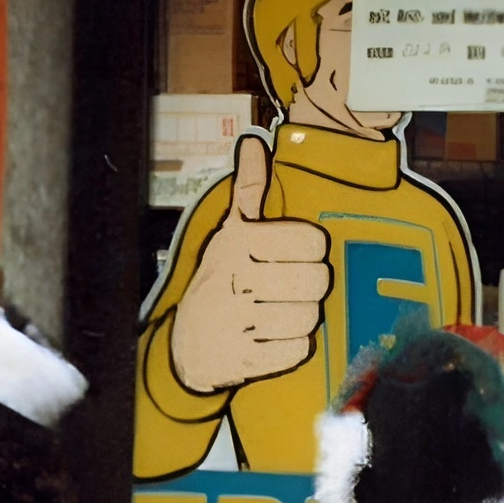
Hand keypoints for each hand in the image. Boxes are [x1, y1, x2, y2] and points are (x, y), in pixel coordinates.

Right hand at [168, 133, 332, 394]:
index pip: (313, 242)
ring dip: (301, 317)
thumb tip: (254, 143)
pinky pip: (299, 349)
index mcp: (239, 243)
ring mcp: (241, 322)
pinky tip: (273, 337)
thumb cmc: (217, 281)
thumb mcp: (229, 232)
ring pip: (311, 317)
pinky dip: (292, 346)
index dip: (311, 251)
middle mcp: (238, 280)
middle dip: (310, 286)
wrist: (185, 347)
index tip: (294, 257)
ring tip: (280, 312)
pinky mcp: (248, 359)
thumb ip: (248, 190)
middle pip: (318, 281)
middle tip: (290, 288)